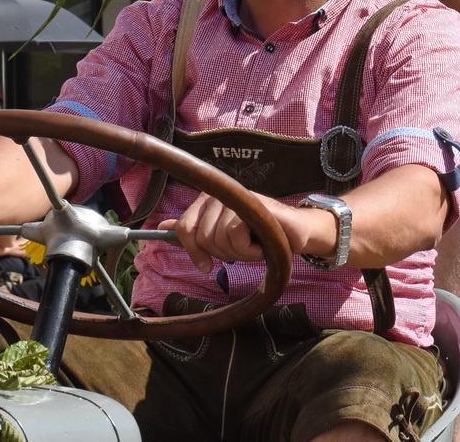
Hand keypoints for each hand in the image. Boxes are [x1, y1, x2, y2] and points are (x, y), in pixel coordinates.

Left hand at [161, 193, 329, 267]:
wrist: (296, 234)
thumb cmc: (259, 236)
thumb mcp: (222, 237)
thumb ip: (195, 230)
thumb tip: (163, 225)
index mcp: (209, 199)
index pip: (185, 227)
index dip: (194, 251)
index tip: (206, 266)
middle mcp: (220, 192)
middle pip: (201, 236)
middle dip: (222, 253)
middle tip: (242, 249)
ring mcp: (237, 195)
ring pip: (218, 236)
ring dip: (238, 251)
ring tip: (254, 243)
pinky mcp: (252, 202)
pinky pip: (235, 233)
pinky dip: (249, 248)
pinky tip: (261, 242)